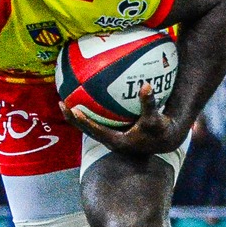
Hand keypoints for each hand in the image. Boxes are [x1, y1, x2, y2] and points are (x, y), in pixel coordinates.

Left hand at [71, 83, 187, 155]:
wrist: (164, 141)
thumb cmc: (159, 131)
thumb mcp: (155, 119)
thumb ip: (148, 104)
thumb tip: (146, 85)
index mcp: (117, 140)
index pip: (96, 130)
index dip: (84, 121)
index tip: (72, 110)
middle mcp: (110, 140)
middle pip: (86, 129)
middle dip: (73, 117)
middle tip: (61, 103)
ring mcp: (110, 136)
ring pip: (90, 125)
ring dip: (78, 114)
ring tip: (67, 98)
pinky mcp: (114, 131)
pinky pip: (98, 119)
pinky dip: (92, 109)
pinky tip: (88, 94)